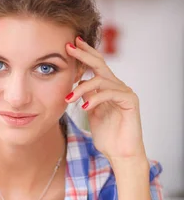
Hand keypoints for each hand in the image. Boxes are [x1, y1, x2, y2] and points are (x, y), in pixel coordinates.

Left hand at [65, 37, 146, 162]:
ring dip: (82, 88)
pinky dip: (95, 98)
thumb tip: (76, 85)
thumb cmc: (107, 137)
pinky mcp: (130, 102)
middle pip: (100, 64)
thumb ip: (87, 97)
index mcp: (108, 88)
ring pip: (101, 80)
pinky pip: (110, 93)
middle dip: (83, 54)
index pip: (96, 66)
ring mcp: (125, 93)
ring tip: (68, 98)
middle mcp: (117, 87)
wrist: (121, 154)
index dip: (84, 54)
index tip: (69, 45)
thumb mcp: (91, 113)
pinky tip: (85, 106)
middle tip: (69, 47)